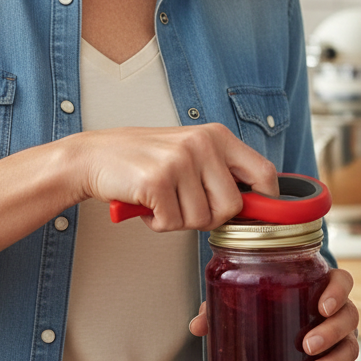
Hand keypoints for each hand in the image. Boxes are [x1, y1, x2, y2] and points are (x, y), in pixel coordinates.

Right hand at [77, 123, 278, 231]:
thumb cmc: (143, 159)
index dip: (266, 202)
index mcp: (216, 136)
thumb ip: (221, 171)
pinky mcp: (157, 180)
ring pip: (202, 220)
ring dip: (179, 220)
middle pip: (233, 207)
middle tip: (184, 205)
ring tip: (162, 199)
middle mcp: (202, 143)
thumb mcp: (191, 152)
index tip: (258, 216)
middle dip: (209, 218)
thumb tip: (257, 205)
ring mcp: (180, 161)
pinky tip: (147, 204)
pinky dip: (158, 223)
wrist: (94, 156)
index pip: (264, 173)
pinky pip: (173, 224)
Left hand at [189, 267, 358, 360]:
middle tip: (306, 344)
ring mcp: (339, 340)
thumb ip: (221, 306)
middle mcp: (335, 313)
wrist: (274, 319)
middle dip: (331, 332)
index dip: (338, 292)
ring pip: (351, 347)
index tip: (322, 306)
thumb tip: (197, 326)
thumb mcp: (244, 298)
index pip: (342, 281)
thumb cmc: (265, 302)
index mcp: (318, 287)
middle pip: (349, 316)